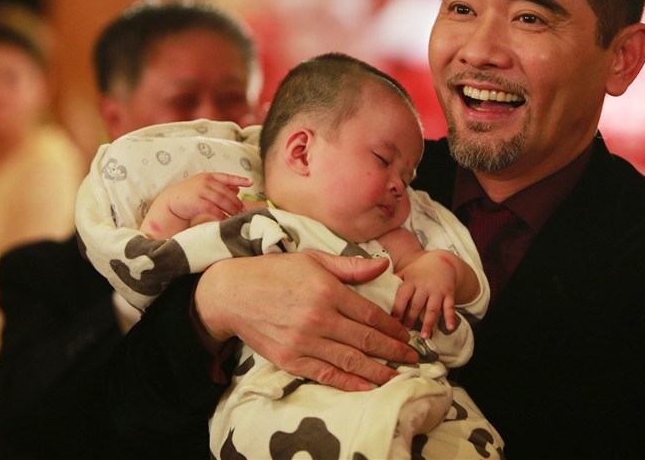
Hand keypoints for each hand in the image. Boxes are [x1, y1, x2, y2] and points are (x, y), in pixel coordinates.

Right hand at [142, 173, 251, 238]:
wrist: (171, 201)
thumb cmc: (190, 194)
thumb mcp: (204, 187)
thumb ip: (220, 186)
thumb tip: (238, 188)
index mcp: (209, 176)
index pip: (227, 177)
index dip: (239, 180)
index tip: (250, 182)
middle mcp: (206, 181)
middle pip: (227, 192)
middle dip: (237, 202)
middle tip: (244, 211)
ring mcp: (201, 191)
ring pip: (222, 201)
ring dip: (232, 210)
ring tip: (238, 216)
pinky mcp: (197, 202)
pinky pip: (213, 209)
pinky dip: (221, 215)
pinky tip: (226, 220)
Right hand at [195, 251, 417, 391]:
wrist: (231, 293)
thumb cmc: (274, 272)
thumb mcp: (313, 259)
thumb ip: (350, 266)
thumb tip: (383, 266)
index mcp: (327, 291)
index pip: (370, 314)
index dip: (392, 327)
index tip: (406, 335)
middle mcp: (318, 318)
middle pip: (366, 340)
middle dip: (393, 351)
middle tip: (413, 358)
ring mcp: (303, 341)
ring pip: (350, 360)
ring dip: (378, 371)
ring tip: (397, 376)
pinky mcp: (289, 359)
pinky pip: (325, 374)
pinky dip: (348, 382)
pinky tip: (365, 386)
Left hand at [392, 250, 458, 338]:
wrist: (443, 261)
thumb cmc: (420, 270)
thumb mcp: (406, 271)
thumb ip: (394, 282)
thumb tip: (375, 289)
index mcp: (411, 281)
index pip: (403, 295)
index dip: (397, 308)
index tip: (392, 321)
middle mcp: (424, 286)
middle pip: (416, 305)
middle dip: (410, 319)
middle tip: (405, 332)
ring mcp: (438, 291)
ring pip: (432, 308)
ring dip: (428, 323)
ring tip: (424, 336)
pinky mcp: (449, 294)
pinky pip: (450, 307)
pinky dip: (451, 318)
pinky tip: (449, 328)